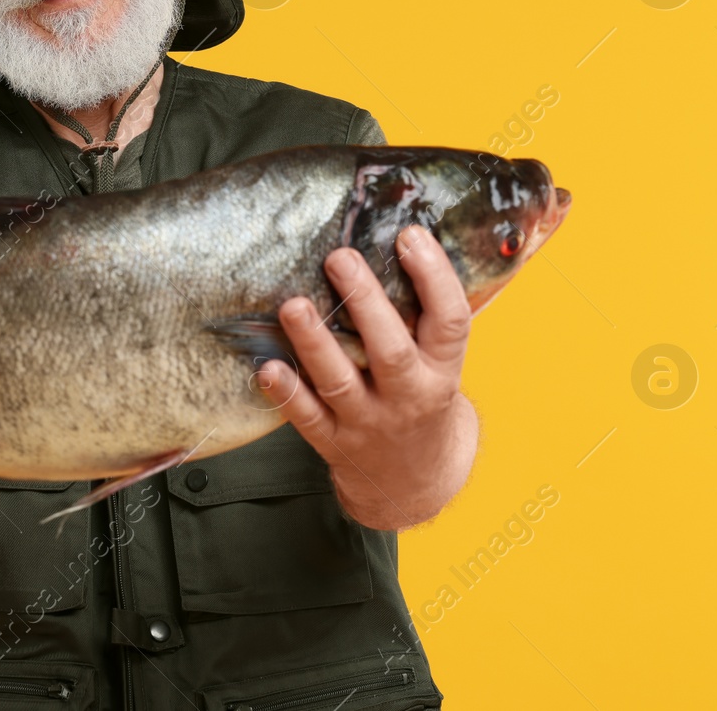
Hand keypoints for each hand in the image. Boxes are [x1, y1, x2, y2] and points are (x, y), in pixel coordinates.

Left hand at [257, 225, 479, 529]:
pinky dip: (286, 393)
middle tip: (339, 257)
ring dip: (315, 343)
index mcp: (443, 370)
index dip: (434, 277)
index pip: (450, 321)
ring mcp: (370, 423)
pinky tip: (266, 366)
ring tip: (292, 305)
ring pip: (340, 383)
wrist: (417, 482)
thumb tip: (404, 234)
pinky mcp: (336, 443)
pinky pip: (307, 419)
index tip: (410, 235)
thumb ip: (423, 314)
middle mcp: (410, 397)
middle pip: (390, 351)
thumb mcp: (440, 362)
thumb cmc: (422, 399)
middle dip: (365, 302)